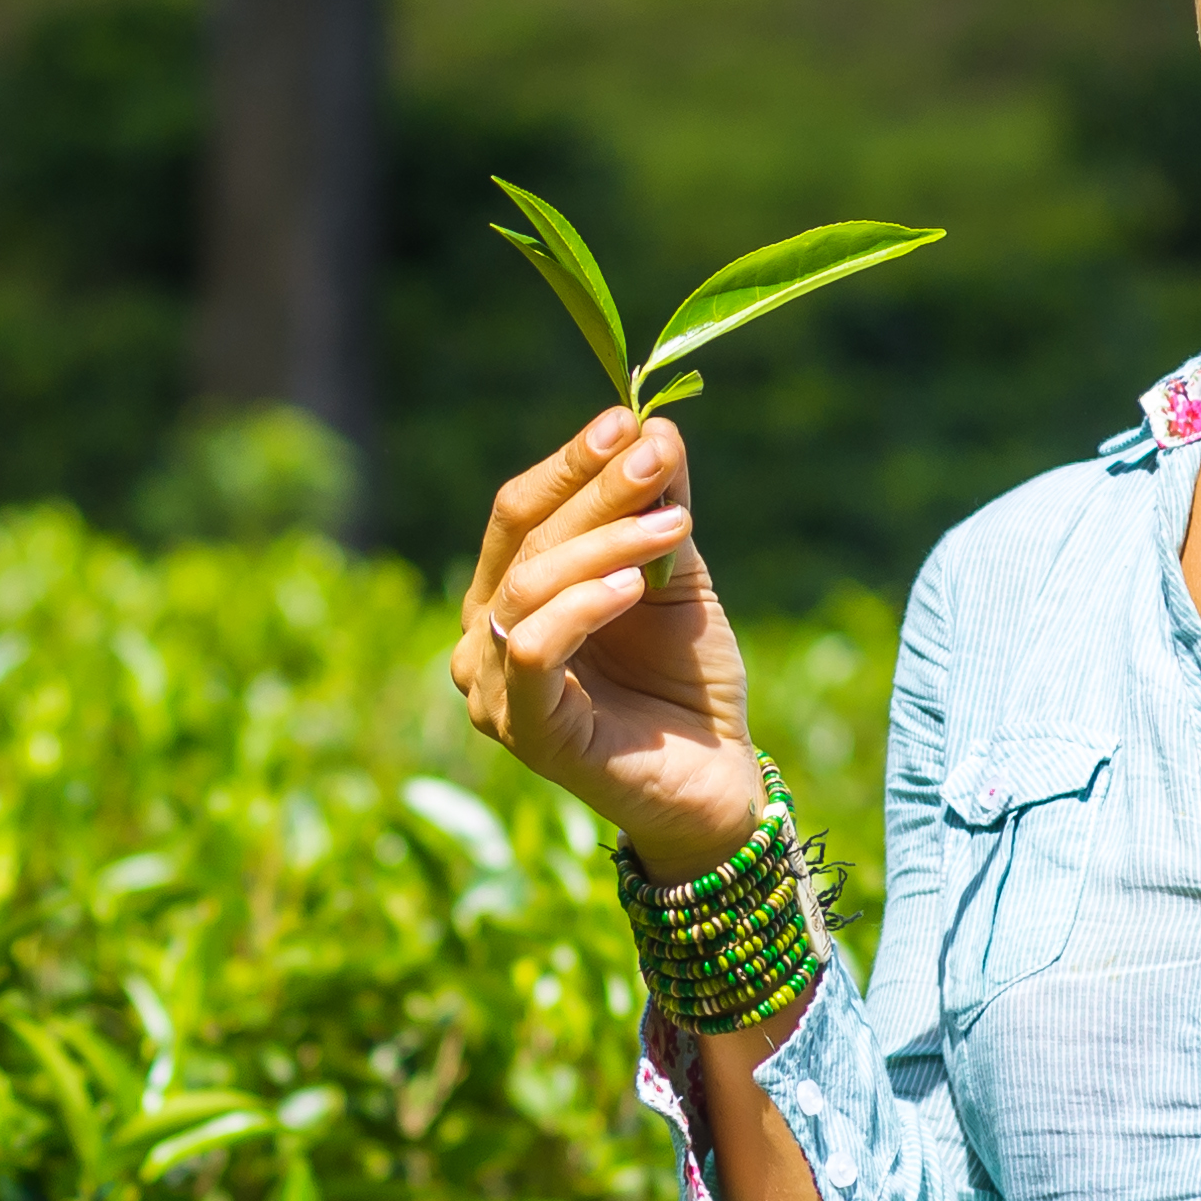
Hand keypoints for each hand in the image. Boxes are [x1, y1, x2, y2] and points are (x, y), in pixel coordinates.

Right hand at [451, 408, 761, 878]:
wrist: (717, 780)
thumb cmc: (687, 680)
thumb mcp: (677, 577)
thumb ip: (657, 509)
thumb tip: (656, 425)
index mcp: (507, 593)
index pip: (519, 511)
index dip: (569, 462)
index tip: (628, 420)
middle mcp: (483, 637)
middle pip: (526, 539)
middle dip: (597, 490)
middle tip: (657, 455)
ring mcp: (493, 687)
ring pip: (530, 587)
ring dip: (604, 544)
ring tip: (672, 526)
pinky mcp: (523, 731)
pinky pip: (533, 650)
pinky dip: (580, 608)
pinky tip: (629, 586)